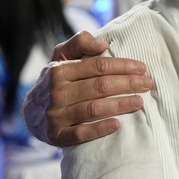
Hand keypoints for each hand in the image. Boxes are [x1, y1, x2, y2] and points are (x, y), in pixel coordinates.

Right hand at [22, 31, 151, 146]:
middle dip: (128, 84)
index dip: (123, 66)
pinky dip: (100, 129)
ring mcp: (56, 115)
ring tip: (140, 101)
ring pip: (94, 108)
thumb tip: (103, 43)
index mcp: (59, 71)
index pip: (98, 66)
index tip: (142, 68)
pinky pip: (81, 133)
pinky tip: (118, 125)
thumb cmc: (55, 80)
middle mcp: (57, 92)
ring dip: (120, 105)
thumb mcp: (61, 56)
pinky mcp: (57, 135)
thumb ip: (80, 43)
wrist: (30, 112)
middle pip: (100, 86)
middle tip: (148, 84)